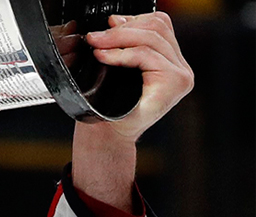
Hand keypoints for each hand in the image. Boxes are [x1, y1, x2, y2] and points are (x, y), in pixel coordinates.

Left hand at [85, 12, 193, 140]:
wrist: (108, 137)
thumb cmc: (109, 108)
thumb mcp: (116, 69)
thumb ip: (123, 44)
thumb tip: (115, 19)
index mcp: (171, 62)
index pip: (160, 25)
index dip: (133, 20)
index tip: (107, 25)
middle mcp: (180, 67)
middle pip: (157, 28)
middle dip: (122, 29)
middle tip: (95, 36)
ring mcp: (181, 74)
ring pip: (151, 39)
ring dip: (118, 39)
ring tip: (96, 44)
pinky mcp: (174, 82)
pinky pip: (146, 56)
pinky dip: (121, 54)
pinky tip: (104, 57)